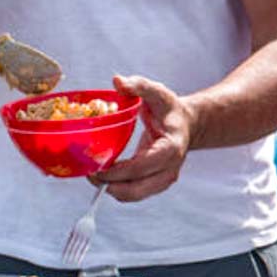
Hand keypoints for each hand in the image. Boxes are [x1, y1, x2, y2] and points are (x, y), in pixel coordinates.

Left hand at [89, 74, 196, 201]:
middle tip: (89, 173)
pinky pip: (134, 193)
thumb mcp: (157, 92)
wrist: (186, 124)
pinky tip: (104, 176)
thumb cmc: (169, 108)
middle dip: (110, 185)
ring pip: (134, 195)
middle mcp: (170, 169)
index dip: (116, 171)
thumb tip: (118, 81)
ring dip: (111, 189)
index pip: (141, 167)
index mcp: (171, 148)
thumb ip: (139, 85)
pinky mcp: (156, 184)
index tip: (96, 166)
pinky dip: (117, 188)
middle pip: (137, 189)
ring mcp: (164, 179)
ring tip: (94, 175)